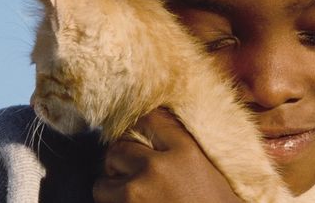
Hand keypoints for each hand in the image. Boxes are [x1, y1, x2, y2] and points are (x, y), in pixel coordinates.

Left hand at [93, 108, 242, 202]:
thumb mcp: (210, 172)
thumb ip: (183, 151)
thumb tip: (158, 140)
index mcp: (185, 151)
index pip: (151, 119)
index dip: (140, 126)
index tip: (139, 135)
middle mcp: (158, 167)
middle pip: (119, 148)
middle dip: (120, 162)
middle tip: (130, 173)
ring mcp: (137, 192)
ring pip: (104, 182)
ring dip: (112, 189)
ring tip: (129, 197)